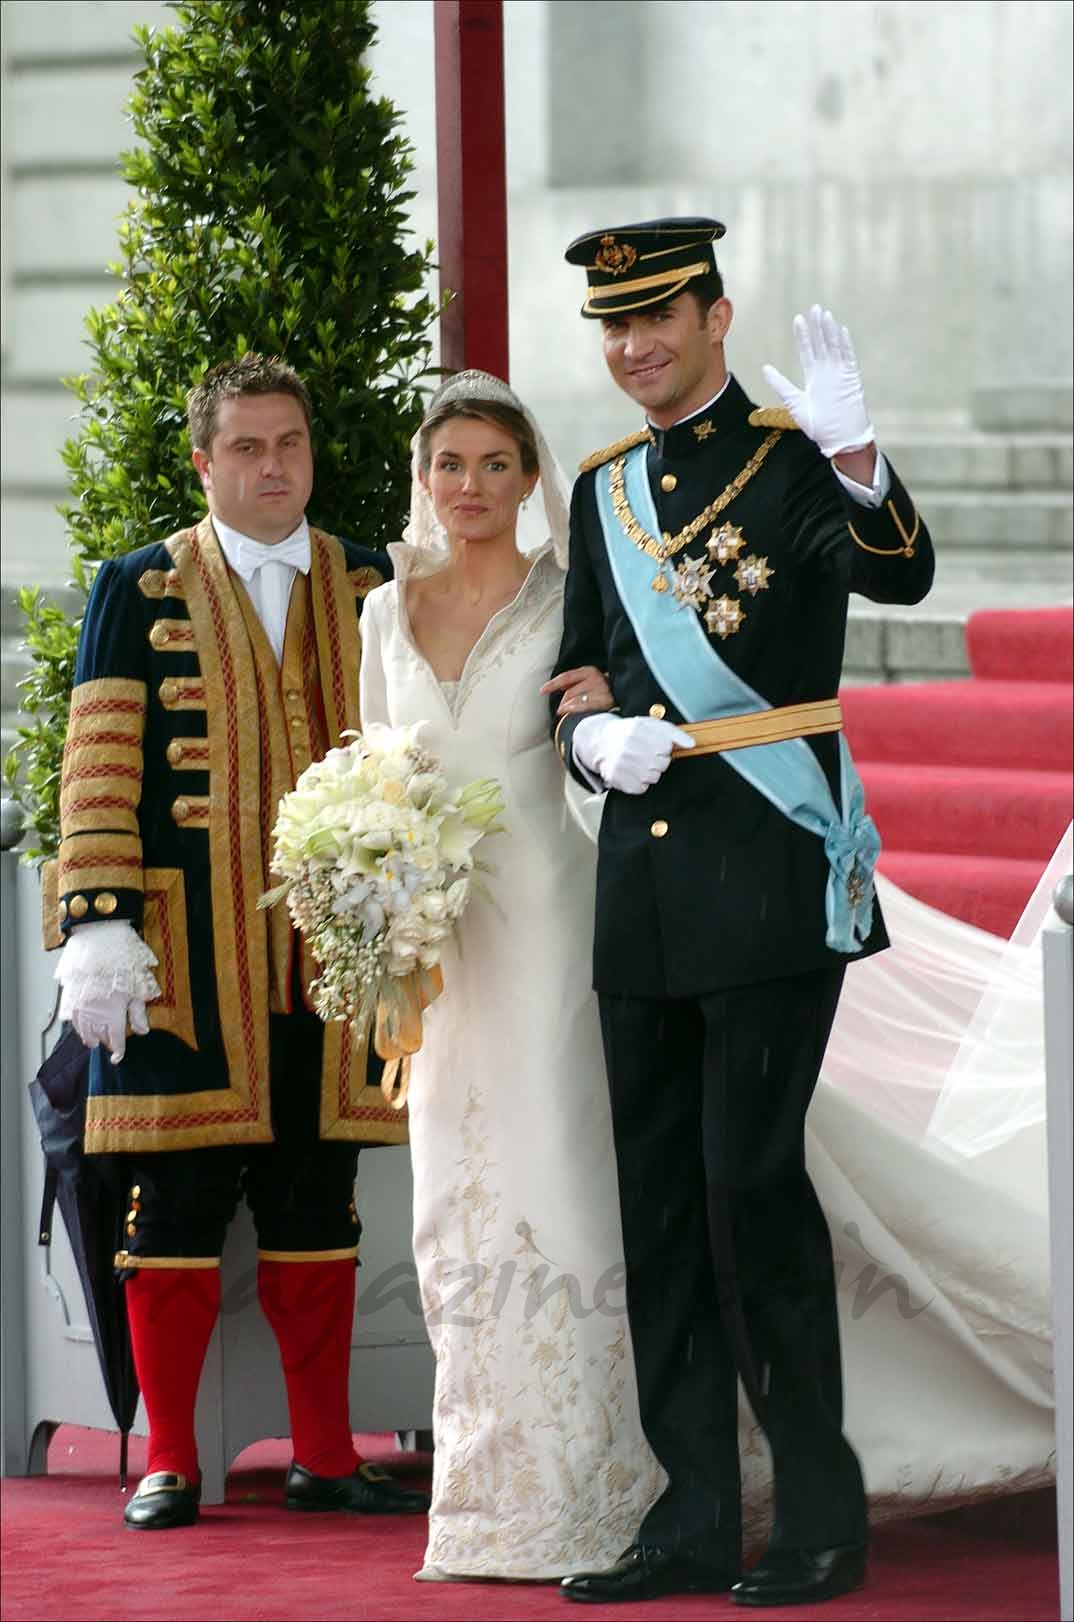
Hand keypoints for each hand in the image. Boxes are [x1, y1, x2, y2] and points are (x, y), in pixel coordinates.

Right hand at [55, 918, 159, 1063]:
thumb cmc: (123, 962)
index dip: (118, 1052)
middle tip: (111, 1043)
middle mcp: (94, 1014)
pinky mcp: (70, 996)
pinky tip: (81, 1025)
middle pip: (98, 1038)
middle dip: (105, 1042)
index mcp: (112, 1014)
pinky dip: (77, 1025)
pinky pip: (72, 1018)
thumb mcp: (139, 987)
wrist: (100, 941)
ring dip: (89, 1037)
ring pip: (82, 1031)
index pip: (115, 1042)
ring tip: (93, 1041)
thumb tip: (142, 1031)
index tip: (118, 1058)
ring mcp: (80, 1006)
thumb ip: (138, 1013)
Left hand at [541, 665, 614, 716]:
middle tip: (562, 711)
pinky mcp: (606, 702)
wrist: (628, 699)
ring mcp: (601, 690)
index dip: (553, 684)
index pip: (566, 677)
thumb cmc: (605, 693)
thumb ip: (576, 684)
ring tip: (567, 715)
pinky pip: (584, 707)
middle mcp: (596, 678)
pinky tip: (570, 714)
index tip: (542, 690)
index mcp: (590, 671)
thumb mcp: (591, 683)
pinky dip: (575, 710)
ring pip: (575, 701)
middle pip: (570, 692)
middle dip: (563, 702)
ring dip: (568, 708)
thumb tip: (558, 688)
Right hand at [572, 714, 693, 793]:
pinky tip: (632, 771)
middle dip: (658, 760)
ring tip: (638, 762)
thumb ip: (674, 733)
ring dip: (649, 772)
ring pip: (653, 777)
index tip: (654, 744)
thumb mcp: (652, 725)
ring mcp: (621, 763)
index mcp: (639, 730)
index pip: (667, 748)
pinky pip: (641, 788)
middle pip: (662, 764)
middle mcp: (629, 746)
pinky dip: (639, 782)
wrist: (602, 741)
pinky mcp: (617, 778)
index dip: (663, 748)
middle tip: (646, 753)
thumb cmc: (630, 732)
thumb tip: (691, 744)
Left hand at [762, 304, 874, 457]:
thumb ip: (781, 385)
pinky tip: (841, 330)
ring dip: (830, 331)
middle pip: (822, 344)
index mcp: (814, 378)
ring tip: (825, 315)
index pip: (807, 351)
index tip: (798, 319)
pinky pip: (849, 358)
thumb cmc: (819, 426)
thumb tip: (764, 368)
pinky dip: (845, 345)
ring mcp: (840, 374)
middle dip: (817, 327)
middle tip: (814, 308)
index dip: (803, 336)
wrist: (840, 439)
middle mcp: (827, 372)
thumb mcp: (794, 404)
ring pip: (835, 347)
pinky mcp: (851, 379)